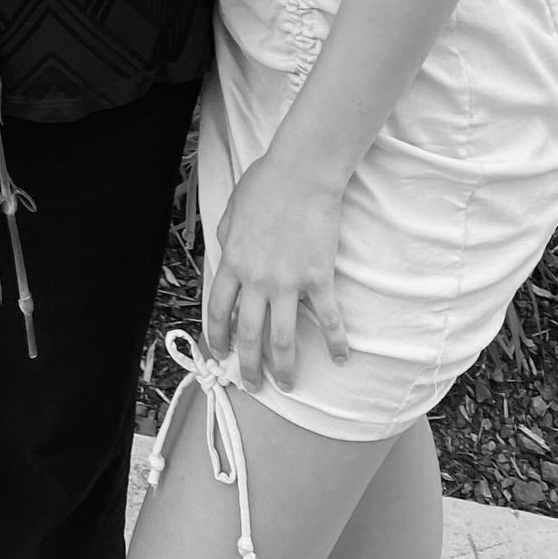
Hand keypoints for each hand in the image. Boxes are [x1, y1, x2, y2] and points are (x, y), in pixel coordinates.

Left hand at [205, 151, 349, 391]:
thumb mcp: (231, 211)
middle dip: (247, 365)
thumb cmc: (265, 184)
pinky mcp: (318, 279)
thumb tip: (226, 258)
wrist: (300, 173)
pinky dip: (335, 342)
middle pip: (248, 333)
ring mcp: (288, 282)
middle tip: (252, 384)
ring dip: (284, 366)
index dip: (217, 335)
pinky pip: (327, 318)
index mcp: (233, 261)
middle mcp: (257, 279)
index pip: (217, 309)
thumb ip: (227, 240)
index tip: (220, 353)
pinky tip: (340, 358)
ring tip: (287, 385)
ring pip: (283, 338)